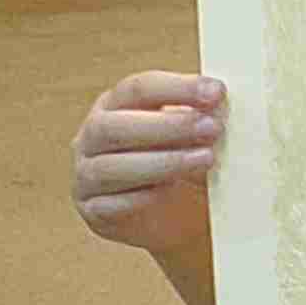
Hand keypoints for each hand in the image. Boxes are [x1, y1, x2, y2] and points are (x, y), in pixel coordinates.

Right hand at [74, 71, 226, 253]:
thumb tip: (219, 108)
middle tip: (212, 128)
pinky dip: (141, 198)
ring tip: (206, 159)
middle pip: (114, 126)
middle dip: (167, 126)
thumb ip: (200, 118)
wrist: (175, 216)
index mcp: (115, 106)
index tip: (217, 92)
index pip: (138, 88)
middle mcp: (92, 137)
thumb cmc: (181, 162)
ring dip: (163, 162)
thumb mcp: (192, 135)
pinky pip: (110, 205)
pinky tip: (169, 193)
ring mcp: (86, 175)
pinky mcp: (94, 210)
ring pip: (110, 167)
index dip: (178, 88)